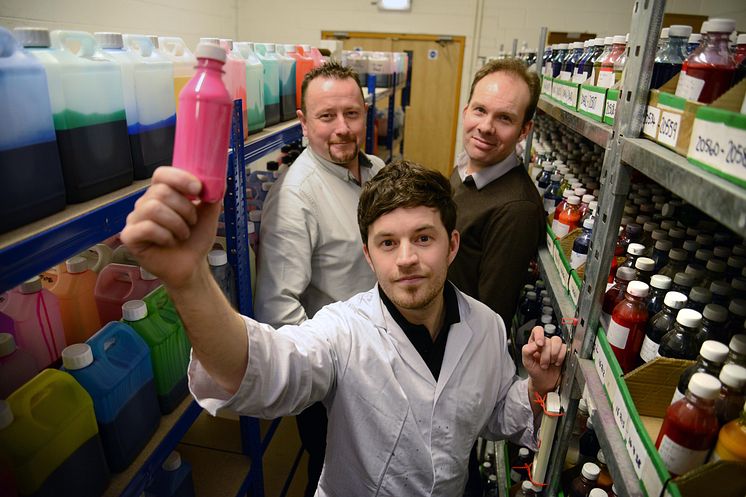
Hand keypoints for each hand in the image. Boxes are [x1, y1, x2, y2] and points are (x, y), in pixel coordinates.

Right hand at [120, 167, 221, 289]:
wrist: (192, 265)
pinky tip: (170, 242)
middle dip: (184, 208)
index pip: (161, 174)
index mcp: (161, 194)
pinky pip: (146, 228)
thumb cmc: (195, 239)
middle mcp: (145, 203)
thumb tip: (219, 179)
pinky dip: (165, 236)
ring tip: (183, 234)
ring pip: (153, 208)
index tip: (198, 189)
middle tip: (192, 222)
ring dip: (176, 223)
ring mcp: (135, 219)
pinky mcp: (130, 237)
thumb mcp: (208, 214)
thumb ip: (212, 195)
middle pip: (160, 192)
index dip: (179, 178)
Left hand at [522, 326, 566, 396]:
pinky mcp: (563, 352)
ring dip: (554, 354)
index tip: (540, 345)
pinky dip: (561, 357)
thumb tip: (534, 344)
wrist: (545, 382)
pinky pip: (565, 348)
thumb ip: (526, 351)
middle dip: (546, 354)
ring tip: (551, 363)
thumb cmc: (535, 371)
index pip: (538, 330)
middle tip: (544, 364)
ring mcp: (554, 347)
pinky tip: (557, 363)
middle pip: (548, 339)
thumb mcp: (526, 362)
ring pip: (557, 341)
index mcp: (534, 342)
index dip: (540, 335)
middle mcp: (545, 343)